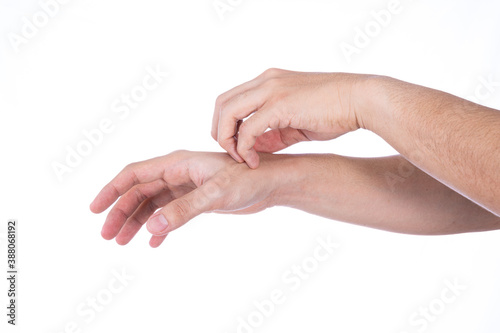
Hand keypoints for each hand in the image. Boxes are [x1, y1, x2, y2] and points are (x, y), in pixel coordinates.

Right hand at [89, 151, 289, 246]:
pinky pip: (170, 212)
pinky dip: (160, 226)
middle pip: (139, 192)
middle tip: (108, 236)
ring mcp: (187, 186)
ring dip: (137, 222)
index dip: (112, 190)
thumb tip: (151, 228)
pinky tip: (154, 241)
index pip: (135, 174)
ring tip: (122, 242)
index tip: (95, 209)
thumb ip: (184, 210)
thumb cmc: (248, 178)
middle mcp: (178, 173)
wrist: (272, 182)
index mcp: (178, 163)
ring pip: (153, 204)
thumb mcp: (215, 194)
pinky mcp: (197, 198)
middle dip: (121, 213)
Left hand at [212, 68, 369, 167]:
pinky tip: (254, 161)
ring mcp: (271, 90)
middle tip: (232, 154)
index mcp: (269, 81)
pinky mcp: (279, 104)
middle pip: (222, 104)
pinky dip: (244, 147)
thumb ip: (273, 133)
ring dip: (227, 139)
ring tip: (240, 159)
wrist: (361, 101)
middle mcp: (266, 81)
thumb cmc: (335, 112)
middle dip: (219, 132)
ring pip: (228, 112)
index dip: (226, 124)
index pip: (231, 99)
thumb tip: (255, 148)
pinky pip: (247, 128)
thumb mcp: (296, 123)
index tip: (236, 146)